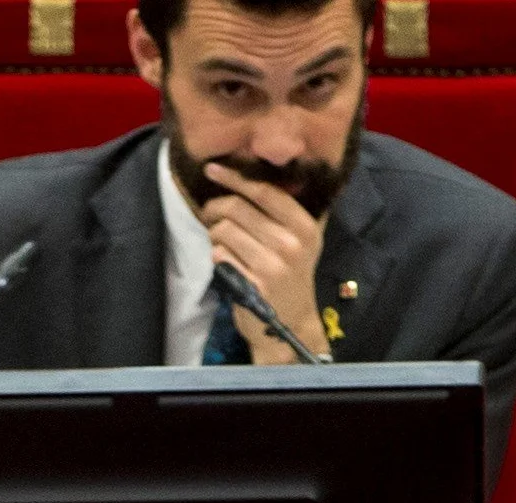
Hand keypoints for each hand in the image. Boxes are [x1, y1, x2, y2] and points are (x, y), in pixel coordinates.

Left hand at [202, 163, 328, 364]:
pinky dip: (217, 253)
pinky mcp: (252, 285)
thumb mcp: (302, 240)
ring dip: (214, 233)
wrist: (293, 320)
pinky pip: (220, 255)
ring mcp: (272, 266)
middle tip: (210, 213)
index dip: (235, 178)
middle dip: (216, 208)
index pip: (264, 192)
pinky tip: (226, 260)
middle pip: (238, 208)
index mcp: (306, 227)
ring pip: (224, 230)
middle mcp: (292, 244)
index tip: (212, 169)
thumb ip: (285, 209)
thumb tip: (250, 174)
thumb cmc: (292, 273)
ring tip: (220, 239)